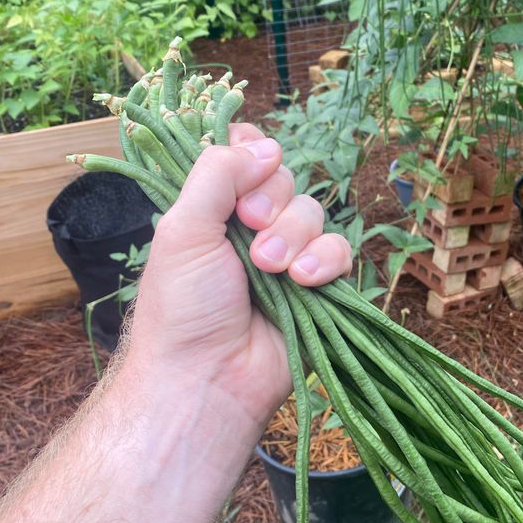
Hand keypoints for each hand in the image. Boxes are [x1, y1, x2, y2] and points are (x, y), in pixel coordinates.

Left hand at [125, 124, 351, 426]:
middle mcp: (249, 227)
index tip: (244, 175)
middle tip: (248, 233)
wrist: (207, 378)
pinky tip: (305, 281)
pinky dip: (325, 261)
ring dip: (294, 237)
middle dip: (270, 204)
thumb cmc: (182, 306)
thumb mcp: (183, 228)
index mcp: (212, 208)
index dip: (251, 156)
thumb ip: (217, 174)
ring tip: (271, 270)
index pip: (244, 154)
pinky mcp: (318, 287)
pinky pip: (339, 251)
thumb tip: (265, 145)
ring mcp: (286, 256)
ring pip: (313, 213)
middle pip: (284, 179)